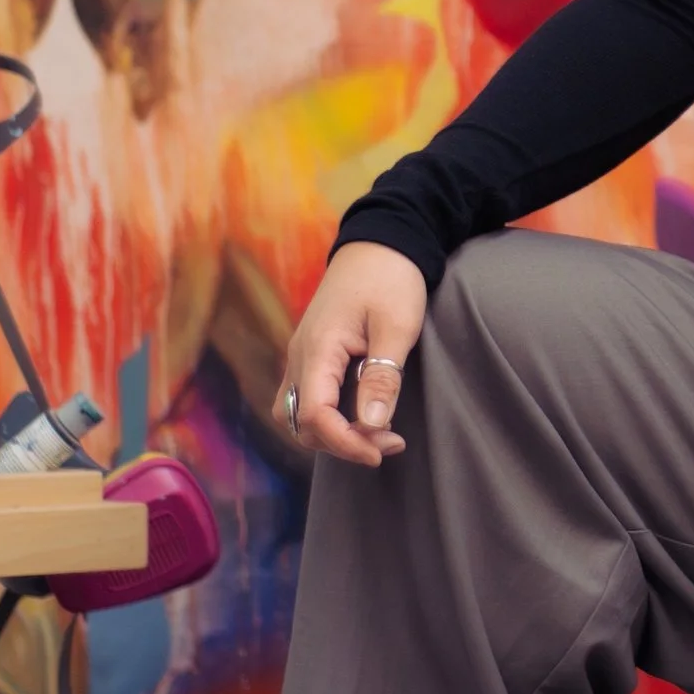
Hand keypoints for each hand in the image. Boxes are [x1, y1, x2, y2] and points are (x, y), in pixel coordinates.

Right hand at [275, 245, 428, 465]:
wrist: (380, 242)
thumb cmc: (391, 278)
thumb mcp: (396, 325)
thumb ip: (383, 376)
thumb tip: (373, 425)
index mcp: (317, 348)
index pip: (315, 415)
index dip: (345, 442)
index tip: (381, 451)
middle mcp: (299, 356)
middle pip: (299, 423)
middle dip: (340, 442)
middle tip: (387, 442)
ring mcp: (302, 355)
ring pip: (297, 414)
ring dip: (331, 433)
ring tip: (375, 433)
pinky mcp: (312, 354)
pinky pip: (306, 398)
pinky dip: (329, 417)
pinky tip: (362, 415)